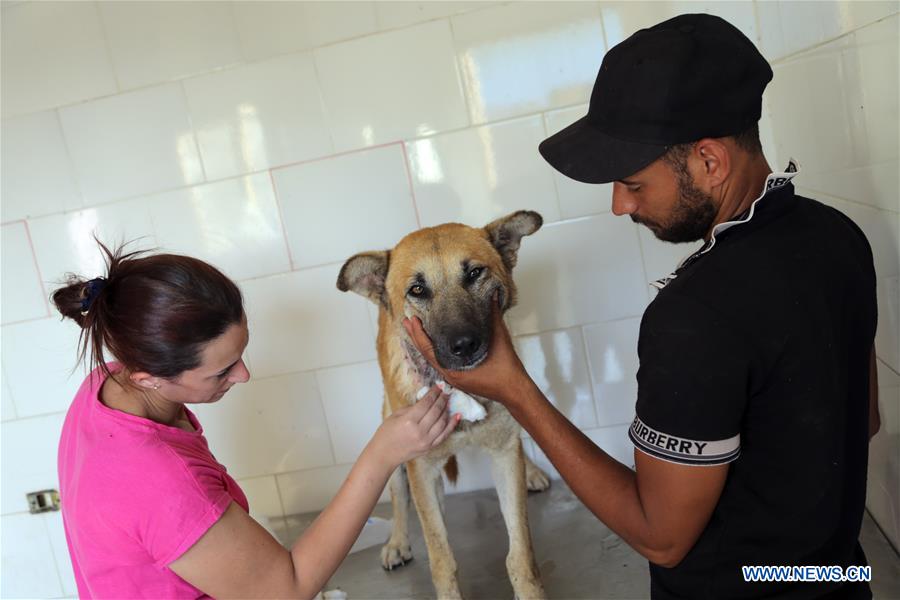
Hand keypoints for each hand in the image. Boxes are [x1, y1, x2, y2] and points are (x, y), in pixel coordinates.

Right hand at [371, 386, 458, 467]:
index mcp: (409, 421)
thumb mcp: (396, 415)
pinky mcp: (430, 447)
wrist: (384, 454)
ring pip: (442, 422)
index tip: (439, 386)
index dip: (434, 393)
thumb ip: (412, 407)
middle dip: (442, 399)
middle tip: (446, 391)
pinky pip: (445, 435)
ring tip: (449, 401)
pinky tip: (456, 416)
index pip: (426, 403)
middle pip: (436, 411)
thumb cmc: (386, 434)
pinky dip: (452, 425)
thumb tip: (426, 400)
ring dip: (447, 409)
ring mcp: (426, 441)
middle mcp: (419, 431)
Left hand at [402, 296, 532, 405]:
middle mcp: (450, 375)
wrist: (515, 390)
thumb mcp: (499, 338)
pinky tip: (432, 342)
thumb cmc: (506, 368)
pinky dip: (434, 351)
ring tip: (415, 329)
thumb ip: (493, 316)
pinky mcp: (459, 378)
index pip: (428, 350)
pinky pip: (441, 363)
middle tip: (407, 320)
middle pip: (426, 354)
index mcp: (454, 369)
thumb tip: (492, 295)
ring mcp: (454, 378)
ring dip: (423, 343)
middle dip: (416, 337)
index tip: (412, 320)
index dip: (418, 334)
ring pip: (433, 359)